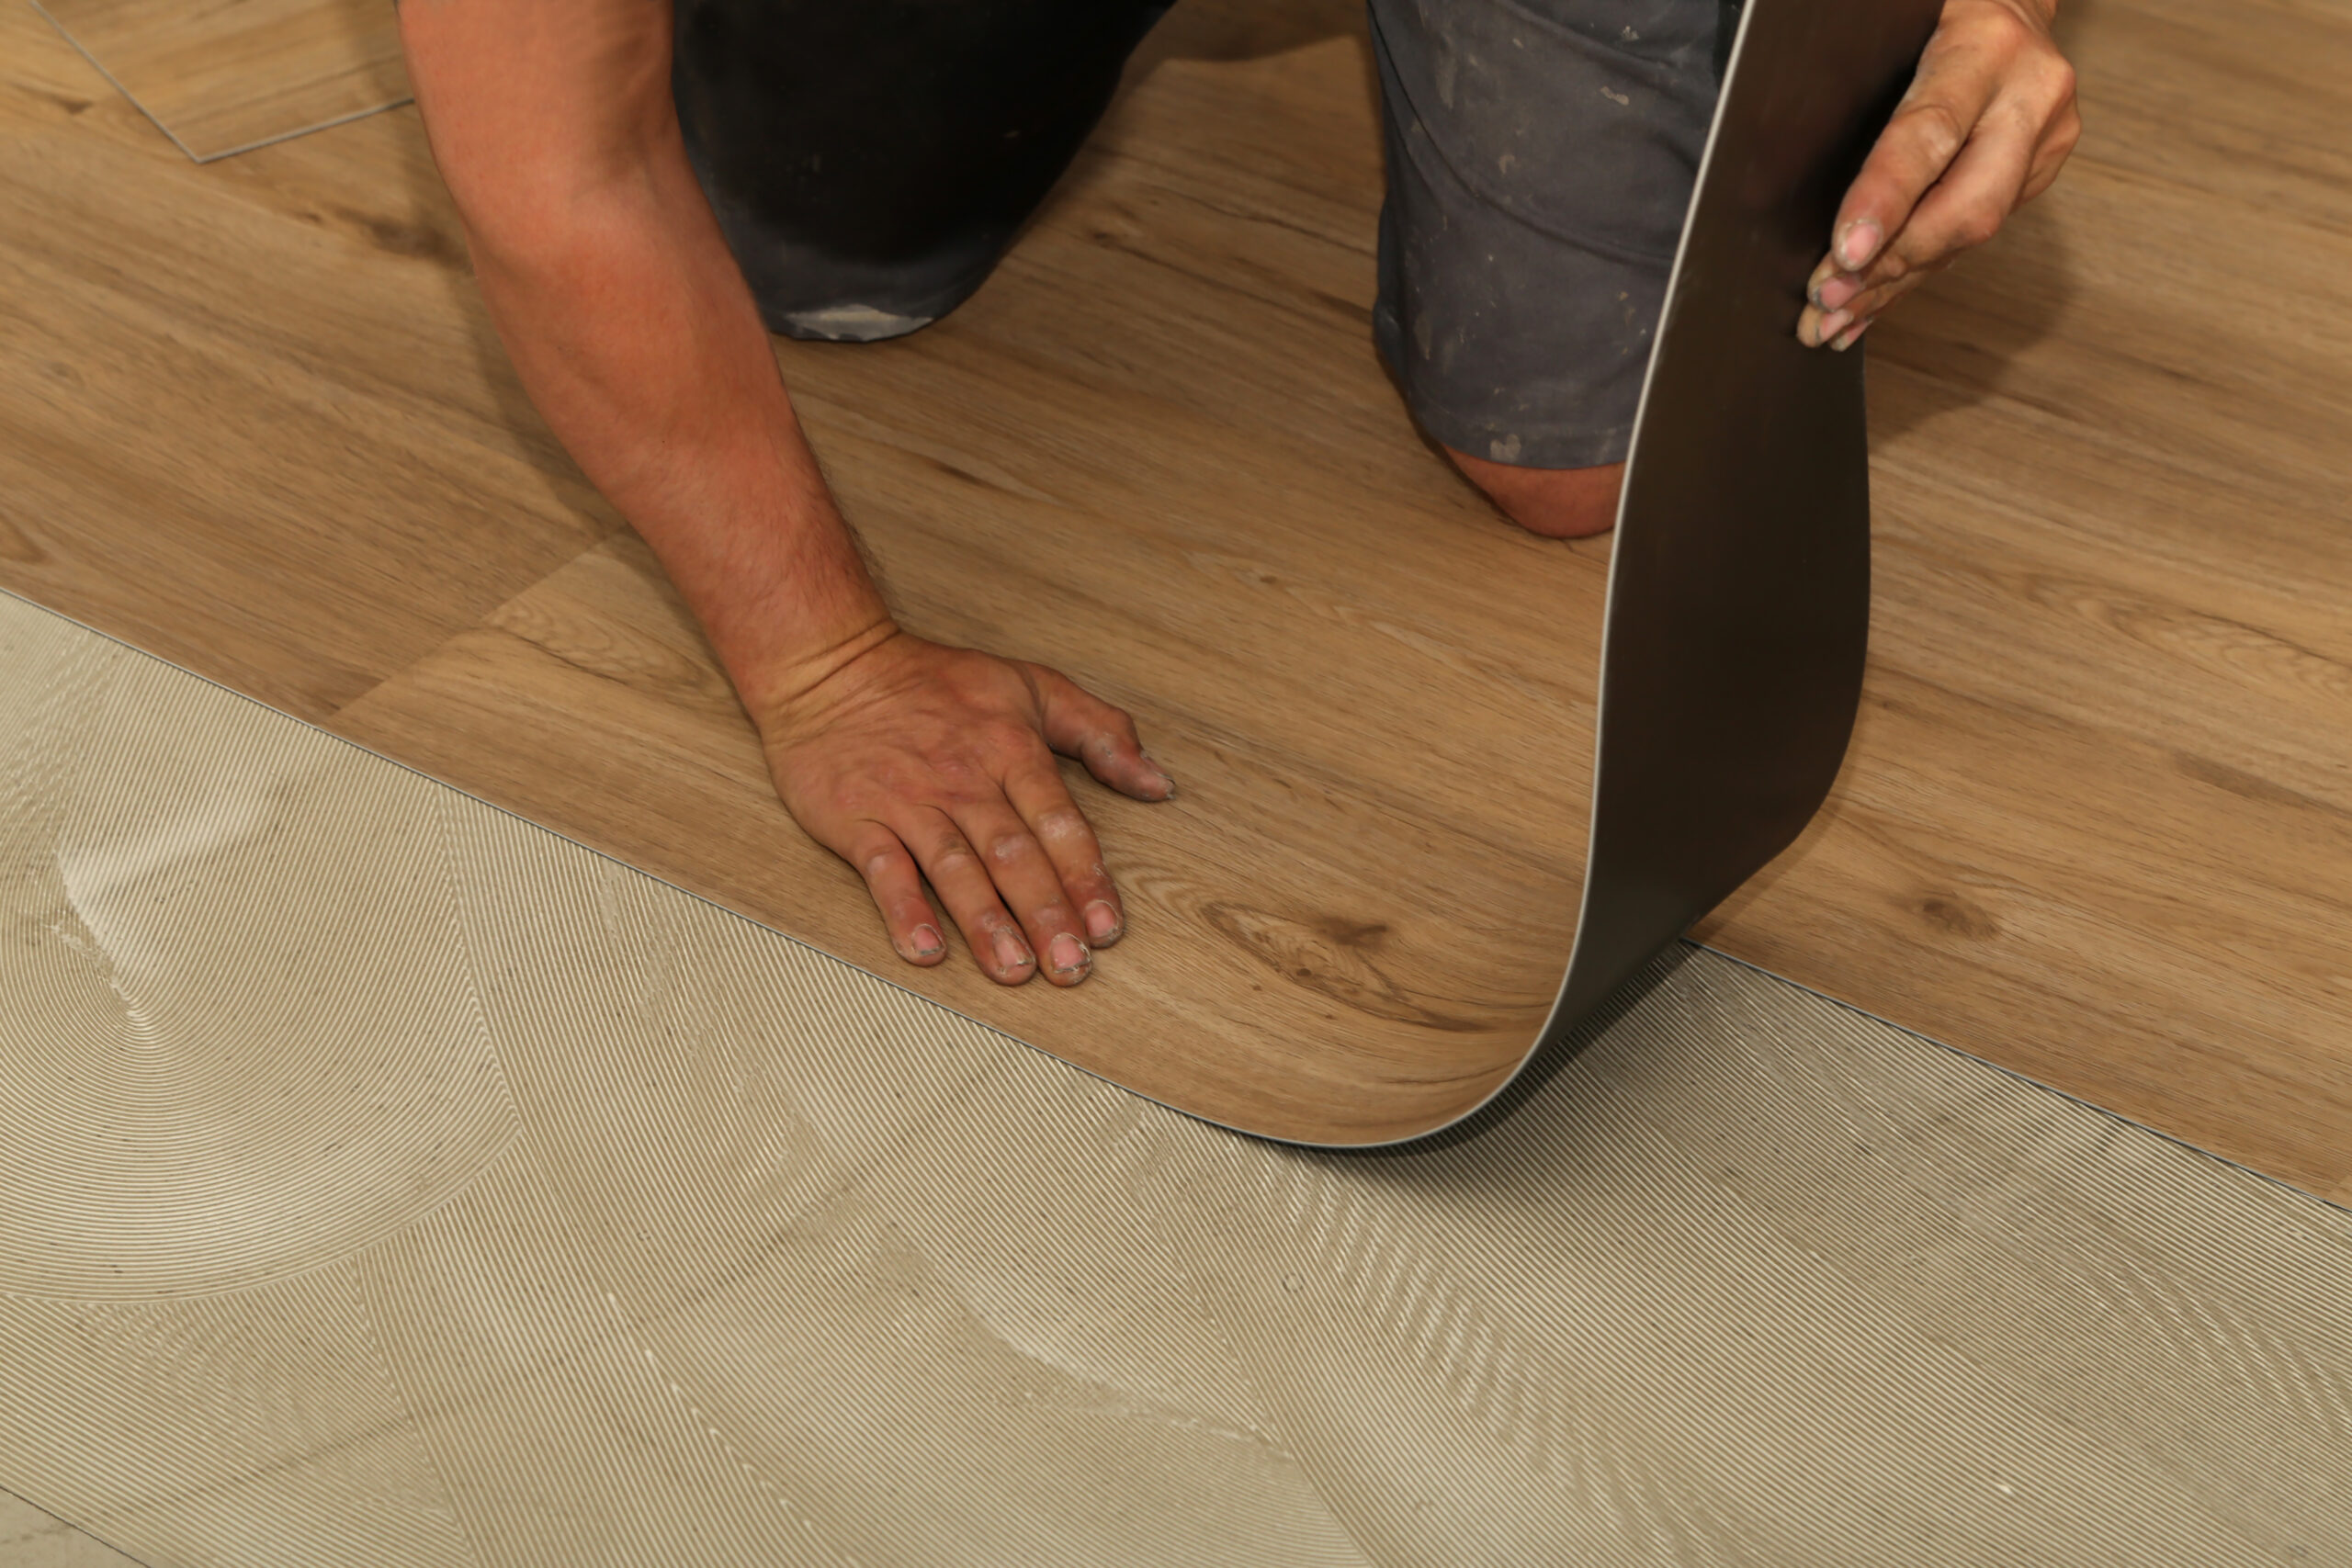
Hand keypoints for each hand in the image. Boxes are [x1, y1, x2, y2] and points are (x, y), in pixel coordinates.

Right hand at [756, 631, 1176, 985]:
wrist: (829, 664)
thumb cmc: (935, 681)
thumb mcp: (1031, 686)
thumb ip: (1101, 732)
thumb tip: (1158, 782)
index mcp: (1012, 749)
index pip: (1059, 823)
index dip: (1085, 877)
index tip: (1107, 928)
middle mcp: (964, 781)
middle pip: (1014, 855)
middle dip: (1047, 914)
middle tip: (1071, 967)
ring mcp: (909, 802)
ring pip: (955, 868)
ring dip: (986, 922)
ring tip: (1014, 970)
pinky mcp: (856, 818)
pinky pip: (882, 869)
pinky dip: (903, 909)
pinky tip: (925, 949)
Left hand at [1797, 0, 2079, 350]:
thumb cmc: (1928, 9)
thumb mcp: (1890, 17)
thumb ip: (1852, 69)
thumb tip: (1782, 146)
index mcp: (1987, 47)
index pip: (1930, 134)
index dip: (1885, 200)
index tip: (1844, 252)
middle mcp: (2029, 95)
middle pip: (1968, 206)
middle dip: (1890, 264)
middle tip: (1826, 299)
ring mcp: (2042, 139)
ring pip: (1969, 233)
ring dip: (1894, 283)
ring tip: (1832, 318)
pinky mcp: (2037, 172)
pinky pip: (1969, 236)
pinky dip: (1913, 275)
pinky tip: (1868, 306)